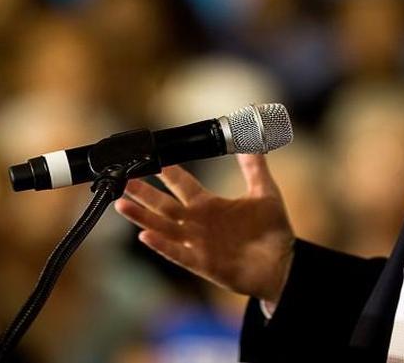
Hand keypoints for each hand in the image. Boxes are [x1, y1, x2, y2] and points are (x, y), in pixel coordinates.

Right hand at [113, 154, 294, 304]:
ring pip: (163, 227)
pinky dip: (161, 245)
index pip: (182, 184)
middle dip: (143, 192)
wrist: (283, 265)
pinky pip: (177, 253)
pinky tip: (145, 236)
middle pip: (164, 204)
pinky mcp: (202, 263)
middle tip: (124, 178)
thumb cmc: (272, 231)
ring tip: (121, 203)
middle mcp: (198, 223)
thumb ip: (254, 166)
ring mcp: (198, 243)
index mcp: (209, 205)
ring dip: (142, 216)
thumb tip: (251, 139)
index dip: (168, 171)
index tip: (152, 156)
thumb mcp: (264, 192)